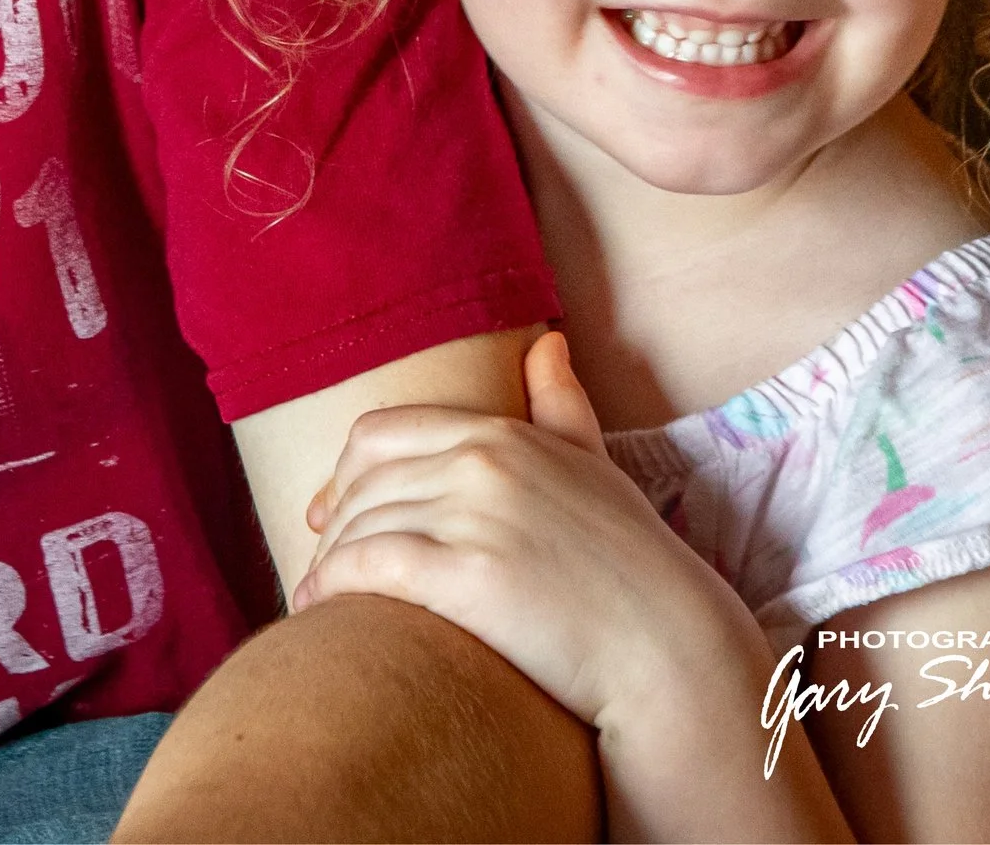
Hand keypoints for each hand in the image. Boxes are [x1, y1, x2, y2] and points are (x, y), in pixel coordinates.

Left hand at [291, 330, 749, 732]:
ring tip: (318, 593)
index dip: (343, 473)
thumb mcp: (594, 464)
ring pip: (363, 525)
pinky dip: (333, 586)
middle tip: (320, 558)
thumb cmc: (632, 564)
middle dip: (332, 522)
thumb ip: (560, 404)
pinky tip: (323, 611)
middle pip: (365, 482)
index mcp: (500, 434)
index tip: (329, 511)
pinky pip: (372, 567)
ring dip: (328, 560)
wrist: (670, 648)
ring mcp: (474, 517)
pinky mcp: (469, 578)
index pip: (381, 434)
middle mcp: (481, 463)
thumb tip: (547, 341)